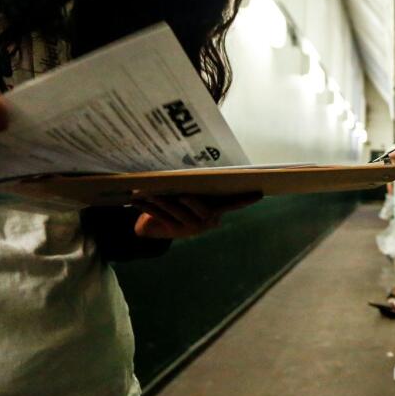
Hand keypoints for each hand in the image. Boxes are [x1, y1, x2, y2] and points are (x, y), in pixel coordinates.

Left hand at [132, 192, 262, 238]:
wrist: (154, 229)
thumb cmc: (176, 205)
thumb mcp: (189, 196)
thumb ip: (197, 188)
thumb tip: (202, 165)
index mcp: (214, 212)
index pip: (232, 204)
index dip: (244, 200)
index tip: (259, 193)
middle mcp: (206, 221)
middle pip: (202, 210)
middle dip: (192, 202)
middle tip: (183, 196)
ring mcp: (189, 228)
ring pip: (176, 212)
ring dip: (161, 202)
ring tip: (149, 194)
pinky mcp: (171, 230)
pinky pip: (160, 215)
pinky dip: (146, 206)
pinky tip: (136, 200)